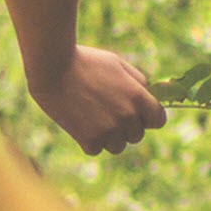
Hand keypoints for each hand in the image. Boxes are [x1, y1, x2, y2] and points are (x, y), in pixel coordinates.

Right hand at [28, 45, 166, 154]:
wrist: (51, 68)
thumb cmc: (84, 62)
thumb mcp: (117, 64)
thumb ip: (137, 82)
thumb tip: (148, 96)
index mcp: (139, 97)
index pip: (158, 120)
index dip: (147, 117)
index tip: (135, 114)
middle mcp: (128, 117)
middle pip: (136, 135)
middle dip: (124, 126)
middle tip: (104, 110)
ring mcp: (109, 130)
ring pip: (117, 146)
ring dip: (108, 136)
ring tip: (90, 116)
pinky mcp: (89, 140)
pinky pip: (96, 149)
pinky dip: (88, 140)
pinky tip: (79, 122)